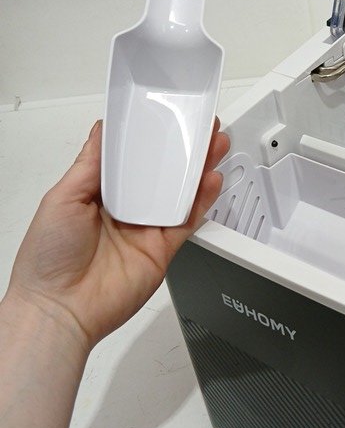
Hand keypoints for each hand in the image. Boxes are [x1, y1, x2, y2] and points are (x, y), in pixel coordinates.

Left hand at [4, 118, 229, 351]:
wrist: (60, 308)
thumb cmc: (48, 260)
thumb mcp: (62, 197)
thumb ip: (91, 165)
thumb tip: (103, 130)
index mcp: (98, 193)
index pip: (131, 158)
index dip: (150, 138)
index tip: (165, 119)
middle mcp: (125, 209)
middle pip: (162, 173)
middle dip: (182, 150)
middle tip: (201, 128)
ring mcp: (146, 228)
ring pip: (180, 193)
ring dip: (198, 169)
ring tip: (214, 145)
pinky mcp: (162, 249)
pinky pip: (188, 220)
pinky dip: (202, 201)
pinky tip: (210, 180)